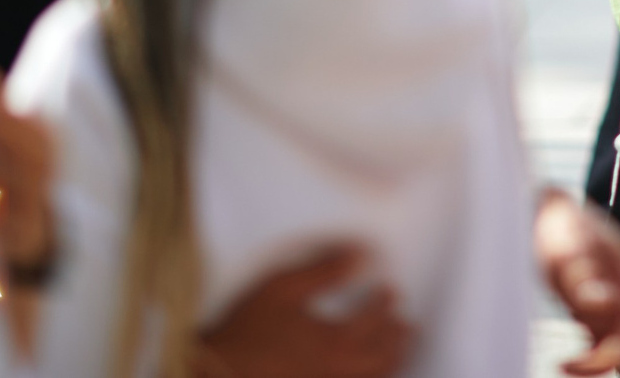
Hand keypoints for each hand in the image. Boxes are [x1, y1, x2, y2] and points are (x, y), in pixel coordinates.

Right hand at [199, 244, 413, 377]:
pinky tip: (368, 374)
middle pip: (383, 357)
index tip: (391, 292)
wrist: (213, 374)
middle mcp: (338, 372)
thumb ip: (325, 270)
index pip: (374, 320)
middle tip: (406, 324)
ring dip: (392, 363)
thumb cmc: (244, 333)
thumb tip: (360, 253)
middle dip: (398, 338)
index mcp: (335, 343)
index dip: (385, 304)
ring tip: (398, 350)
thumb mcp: (282, 288)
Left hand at [535, 190, 619, 375]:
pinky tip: (566, 361)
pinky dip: (590, 360)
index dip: (618, 347)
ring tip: (565, 366)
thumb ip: (587, 272)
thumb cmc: (562, 229)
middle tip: (568, 367)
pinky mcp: (606, 319)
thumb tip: (608, 302)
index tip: (584, 360)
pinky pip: (605, 348)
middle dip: (605, 360)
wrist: (553, 219)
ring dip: (597, 363)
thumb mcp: (568, 246)